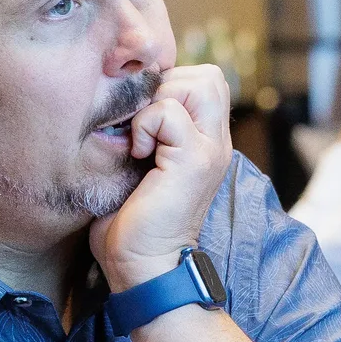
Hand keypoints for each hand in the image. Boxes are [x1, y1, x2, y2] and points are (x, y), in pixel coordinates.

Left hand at [90, 65, 235, 291]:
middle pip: (209, 75)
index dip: (170, 86)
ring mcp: (210, 150)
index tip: (143, 121)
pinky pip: (168, 111)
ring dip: (159, 102)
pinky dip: (145, 125)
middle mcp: (216, 142)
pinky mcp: (195, 159)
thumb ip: (147, 131)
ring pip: (199, 82)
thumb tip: (124, 99)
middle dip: (168, 87)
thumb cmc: (132, 223)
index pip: (205, 81)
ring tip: (144, 138)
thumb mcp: (141, 165)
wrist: (142, 266)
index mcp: (207, 142)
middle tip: (145, 125)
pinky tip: (138, 154)